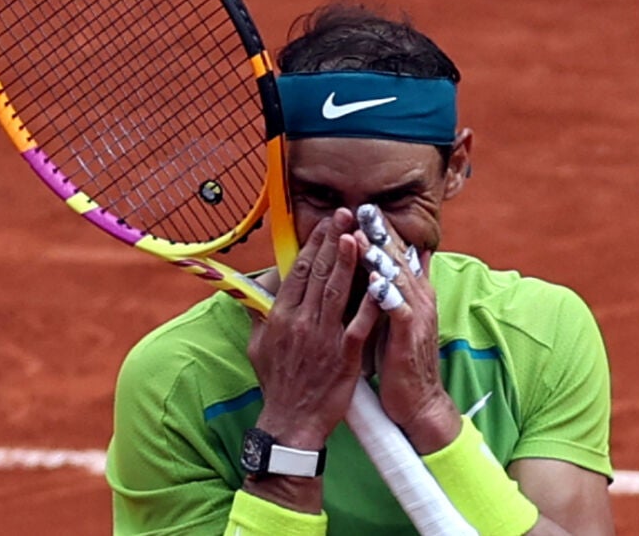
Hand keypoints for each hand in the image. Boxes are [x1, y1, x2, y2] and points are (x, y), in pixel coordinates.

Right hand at [247, 208, 380, 448]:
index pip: (298, 272)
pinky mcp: (346, 355)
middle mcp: (301, 322)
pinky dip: (371, 300)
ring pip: (338, 291)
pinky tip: (381, 281)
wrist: (291, 422)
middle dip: (332, 240)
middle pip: (318, 273)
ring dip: (349, 260)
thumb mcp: (257, 346)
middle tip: (346, 215)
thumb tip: (259, 289)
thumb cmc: (276, 383)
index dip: (313, 245)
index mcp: (280, 317)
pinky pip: (361, 322)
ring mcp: (324, 337)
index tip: (325, 223)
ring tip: (357, 235)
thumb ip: (260, 314)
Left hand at [356, 205, 460, 454]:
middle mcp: (418, 297)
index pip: (396, 252)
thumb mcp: (392, 316)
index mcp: (412, 291)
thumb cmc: (398, 358)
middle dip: (381, 232)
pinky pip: (399, 310)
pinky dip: (388, 293)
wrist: (417, 401)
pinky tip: (375, 280)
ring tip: (362, 235)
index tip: (361, 207)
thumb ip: (387, 289)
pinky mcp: (410, 336)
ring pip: (398, 278)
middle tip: (363, 207)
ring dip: (380, 256)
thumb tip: (381, 264)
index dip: (380, 230)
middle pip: (399, 257)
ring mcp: (416, 315)